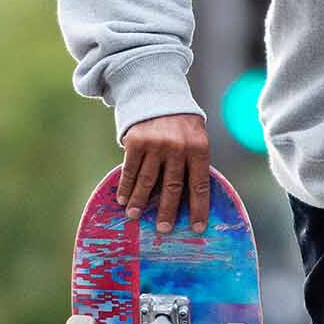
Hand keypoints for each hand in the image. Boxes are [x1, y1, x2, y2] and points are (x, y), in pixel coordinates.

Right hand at [118, 114, 210, 232]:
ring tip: (135, 216)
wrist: (158, 94)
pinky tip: (123, 198)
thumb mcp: (196, 138)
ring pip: (148, 181)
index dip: (198, 208)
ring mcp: (156, 144)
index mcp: (199, 148)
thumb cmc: (181, 124)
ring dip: (141, 202)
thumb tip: (190, 201)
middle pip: (173, 187)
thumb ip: (194, 164)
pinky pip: (130, 170)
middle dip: (168, 211)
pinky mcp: (136, 141)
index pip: (200, 185)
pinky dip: (126, 186)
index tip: (196, 228)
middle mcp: (178, 147)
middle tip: (163, 229)